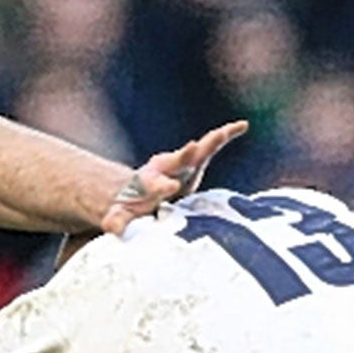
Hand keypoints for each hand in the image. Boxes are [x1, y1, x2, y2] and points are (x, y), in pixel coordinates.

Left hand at [101, 120, 248, 234]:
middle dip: (185, 155)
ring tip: (225, 131)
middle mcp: (166, 167)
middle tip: (194, 146)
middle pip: (176, 160)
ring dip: (211, 141)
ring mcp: (183, 162)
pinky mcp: (196, 161)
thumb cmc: (133, 204)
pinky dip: (226, 135)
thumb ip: (117, 220)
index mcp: (150, 182)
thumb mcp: (121, 213)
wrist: (141, 188)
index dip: (162, 185)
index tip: (170, 187)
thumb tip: (111, 227)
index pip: (156, 184)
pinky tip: (242, 125)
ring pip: (198, 150)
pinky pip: (212, 146)